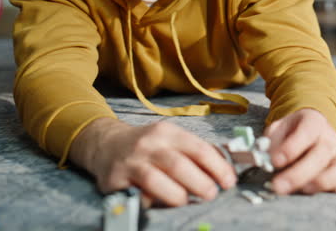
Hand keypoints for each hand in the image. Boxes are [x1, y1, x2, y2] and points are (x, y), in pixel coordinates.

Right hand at [69, 118, 236, 206]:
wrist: (106, 144)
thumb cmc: (148, 146)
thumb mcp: (171, 139)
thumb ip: (195, 152)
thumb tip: (225, 171)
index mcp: (167, 132)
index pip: (198, 148)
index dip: (217, 167)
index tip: (229, 181)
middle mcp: (148, 144)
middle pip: (179, 165)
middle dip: (200, 183)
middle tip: (211, 195)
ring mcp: (130, 162)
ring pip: (156, 181)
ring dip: (177, 195)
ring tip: (187, 201)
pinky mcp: (114, 180)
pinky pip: (136, 194)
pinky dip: (152, 202)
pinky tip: (161, 204)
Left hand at [264, 108, 335, 195]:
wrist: (311, 127)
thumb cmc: (291, 132)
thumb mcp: (278, 129)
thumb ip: (270, 141)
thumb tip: (263, 157)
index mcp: (313, 122)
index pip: (308, 131)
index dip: (292, 147)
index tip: (275, 161)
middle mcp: (330, 137)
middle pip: (322, 153)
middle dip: (299, 173)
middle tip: (279, 186)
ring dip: (322, 181)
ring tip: (303, 190)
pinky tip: (324, 192)